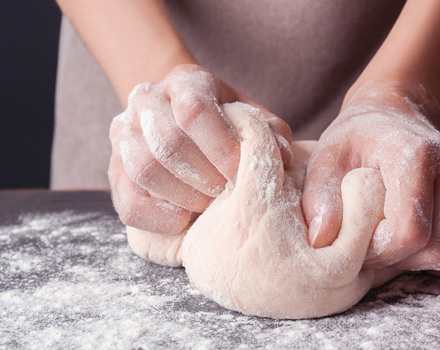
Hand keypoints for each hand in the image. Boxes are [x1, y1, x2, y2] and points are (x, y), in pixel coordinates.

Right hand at [109, 64, 292, 233]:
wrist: (181, 118)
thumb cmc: (225, 122)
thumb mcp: (250, 117)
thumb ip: (269, 132)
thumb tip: (284, 156)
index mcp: (185, 81)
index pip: (195, 111)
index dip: (221, 147)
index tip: (241, 174)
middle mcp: (147, 100)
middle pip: (167, 142)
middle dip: (205, 177)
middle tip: (227, 193)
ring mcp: (124, 133)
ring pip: (144, 170)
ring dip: (184, 196)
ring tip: (208, 205)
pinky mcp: (114, 169)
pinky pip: (128, 202)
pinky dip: (158, 217)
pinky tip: (184, 220)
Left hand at [302, 81, 439, 276]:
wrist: (391, 116)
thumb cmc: (355, 140)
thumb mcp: (326, 160)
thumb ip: (320, 199)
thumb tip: (321, 240)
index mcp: (417, 153)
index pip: (411, 231)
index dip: (382, 252)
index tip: (359, 243)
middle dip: (403, 261)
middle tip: (376, 244)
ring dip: (424, 262)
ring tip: (396, 240)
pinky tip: (418, 239)